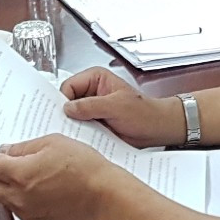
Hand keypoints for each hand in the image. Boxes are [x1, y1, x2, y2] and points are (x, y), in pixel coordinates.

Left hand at [0, 135, 116, 219]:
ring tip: (32, 179)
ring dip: (10, 189)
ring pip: (5, 202)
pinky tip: (42, 194)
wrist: (104, 195)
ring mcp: (28, 215)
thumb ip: (24, 148)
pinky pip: (21, 214)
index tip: (2, 153)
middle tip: (12, 166)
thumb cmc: (83, 166)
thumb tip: (6, 151)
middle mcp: (19, 198)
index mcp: (20, 174)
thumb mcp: (53, 143)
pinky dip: (25, 204)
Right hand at [60, 65, 183, 146]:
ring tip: (74, 135)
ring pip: (72, 117)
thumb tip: (68, 108)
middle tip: (64, 127)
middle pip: (67, 102)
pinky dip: (79, 135)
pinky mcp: (94, 124)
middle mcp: (91, 92)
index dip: (63, 100)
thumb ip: (91, 106)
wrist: (157, 130)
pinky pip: (79, 128)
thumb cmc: (144, 113)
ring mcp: (92, 109)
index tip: (63, 115)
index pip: (68, 86)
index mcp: (95, 78)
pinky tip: (81, 142)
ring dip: (73, 126)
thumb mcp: (116, 106)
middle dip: (66, 114)